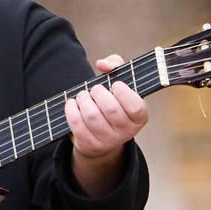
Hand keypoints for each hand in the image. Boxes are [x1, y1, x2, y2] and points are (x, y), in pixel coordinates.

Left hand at [65, 55, 147, 191]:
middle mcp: (127, 132)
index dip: (124, 93)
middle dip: (98, 93)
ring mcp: (108, 141)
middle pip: (111, 110)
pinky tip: (72, 104)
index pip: (136, 107)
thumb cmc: (114, 102)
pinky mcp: (90, 145)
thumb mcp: (120, 83)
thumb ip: (116, 65)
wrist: (102, 136)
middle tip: (95, 89)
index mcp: (140, 118)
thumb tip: (102, 64)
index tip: (115, 84)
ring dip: (83, 100)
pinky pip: (77, 125)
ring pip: (92, 117)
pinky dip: (71, 110)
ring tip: (83, 96)